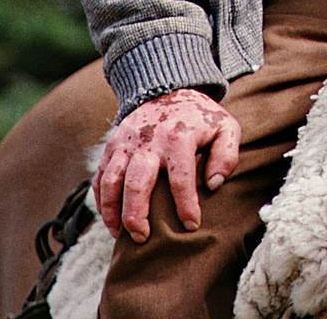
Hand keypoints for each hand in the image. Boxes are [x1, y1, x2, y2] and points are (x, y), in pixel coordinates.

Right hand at [95, 87, 241, 242]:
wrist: (168, 88)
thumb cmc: (200, 117)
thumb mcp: (226, 128)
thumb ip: (226, 155)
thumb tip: (214, 184)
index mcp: (178, 138)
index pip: (181, 179)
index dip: (185, 206)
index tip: (191, 225)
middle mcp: (148, 141)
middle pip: (136, 183)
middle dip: (137, 215)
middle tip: (143, 239)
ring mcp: (126, 143)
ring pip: (111, 181)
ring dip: (112, 211)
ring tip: (121, 236)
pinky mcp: (112, 146)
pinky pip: (100, 176)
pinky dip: (101, 200)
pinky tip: (109, 220)